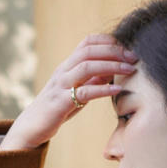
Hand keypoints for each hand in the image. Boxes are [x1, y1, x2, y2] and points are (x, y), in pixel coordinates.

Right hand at [0, 32, 138, 150]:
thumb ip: (92, 81)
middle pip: (89, 51)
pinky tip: (117, 90)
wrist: (33, 126)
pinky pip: (85, 92)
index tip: (126, 47)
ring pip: (86, 67)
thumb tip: (112, 72)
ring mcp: (61, 85)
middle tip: (133, 57)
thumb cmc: (58, 109)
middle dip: (113, 51)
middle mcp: (64, 70)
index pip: (87, 42)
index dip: (107, 41)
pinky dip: (103, 90)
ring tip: (130, 69)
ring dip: (111, 66)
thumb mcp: (77, 91)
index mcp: (67, 65)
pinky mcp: (62, 102)